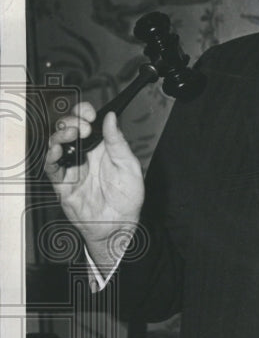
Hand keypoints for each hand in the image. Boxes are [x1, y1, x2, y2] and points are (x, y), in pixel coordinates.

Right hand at [45, 103, 144, 273]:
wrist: (120, 225)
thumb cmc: (127, 198)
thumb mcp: (128, 165)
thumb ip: (118, 141)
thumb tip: (111, 118)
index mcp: (100, 146)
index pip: (85, 121)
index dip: (83, 112)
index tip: (89, 113)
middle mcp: (84, 154)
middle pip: (67, 128)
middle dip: (71, 121)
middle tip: (84, 127)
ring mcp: (72, 168)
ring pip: (56, 144)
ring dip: (60, 134)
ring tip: (72, 134)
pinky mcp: (63, 183)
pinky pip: (51, 167)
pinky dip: (51, 156)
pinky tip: (58, 150)